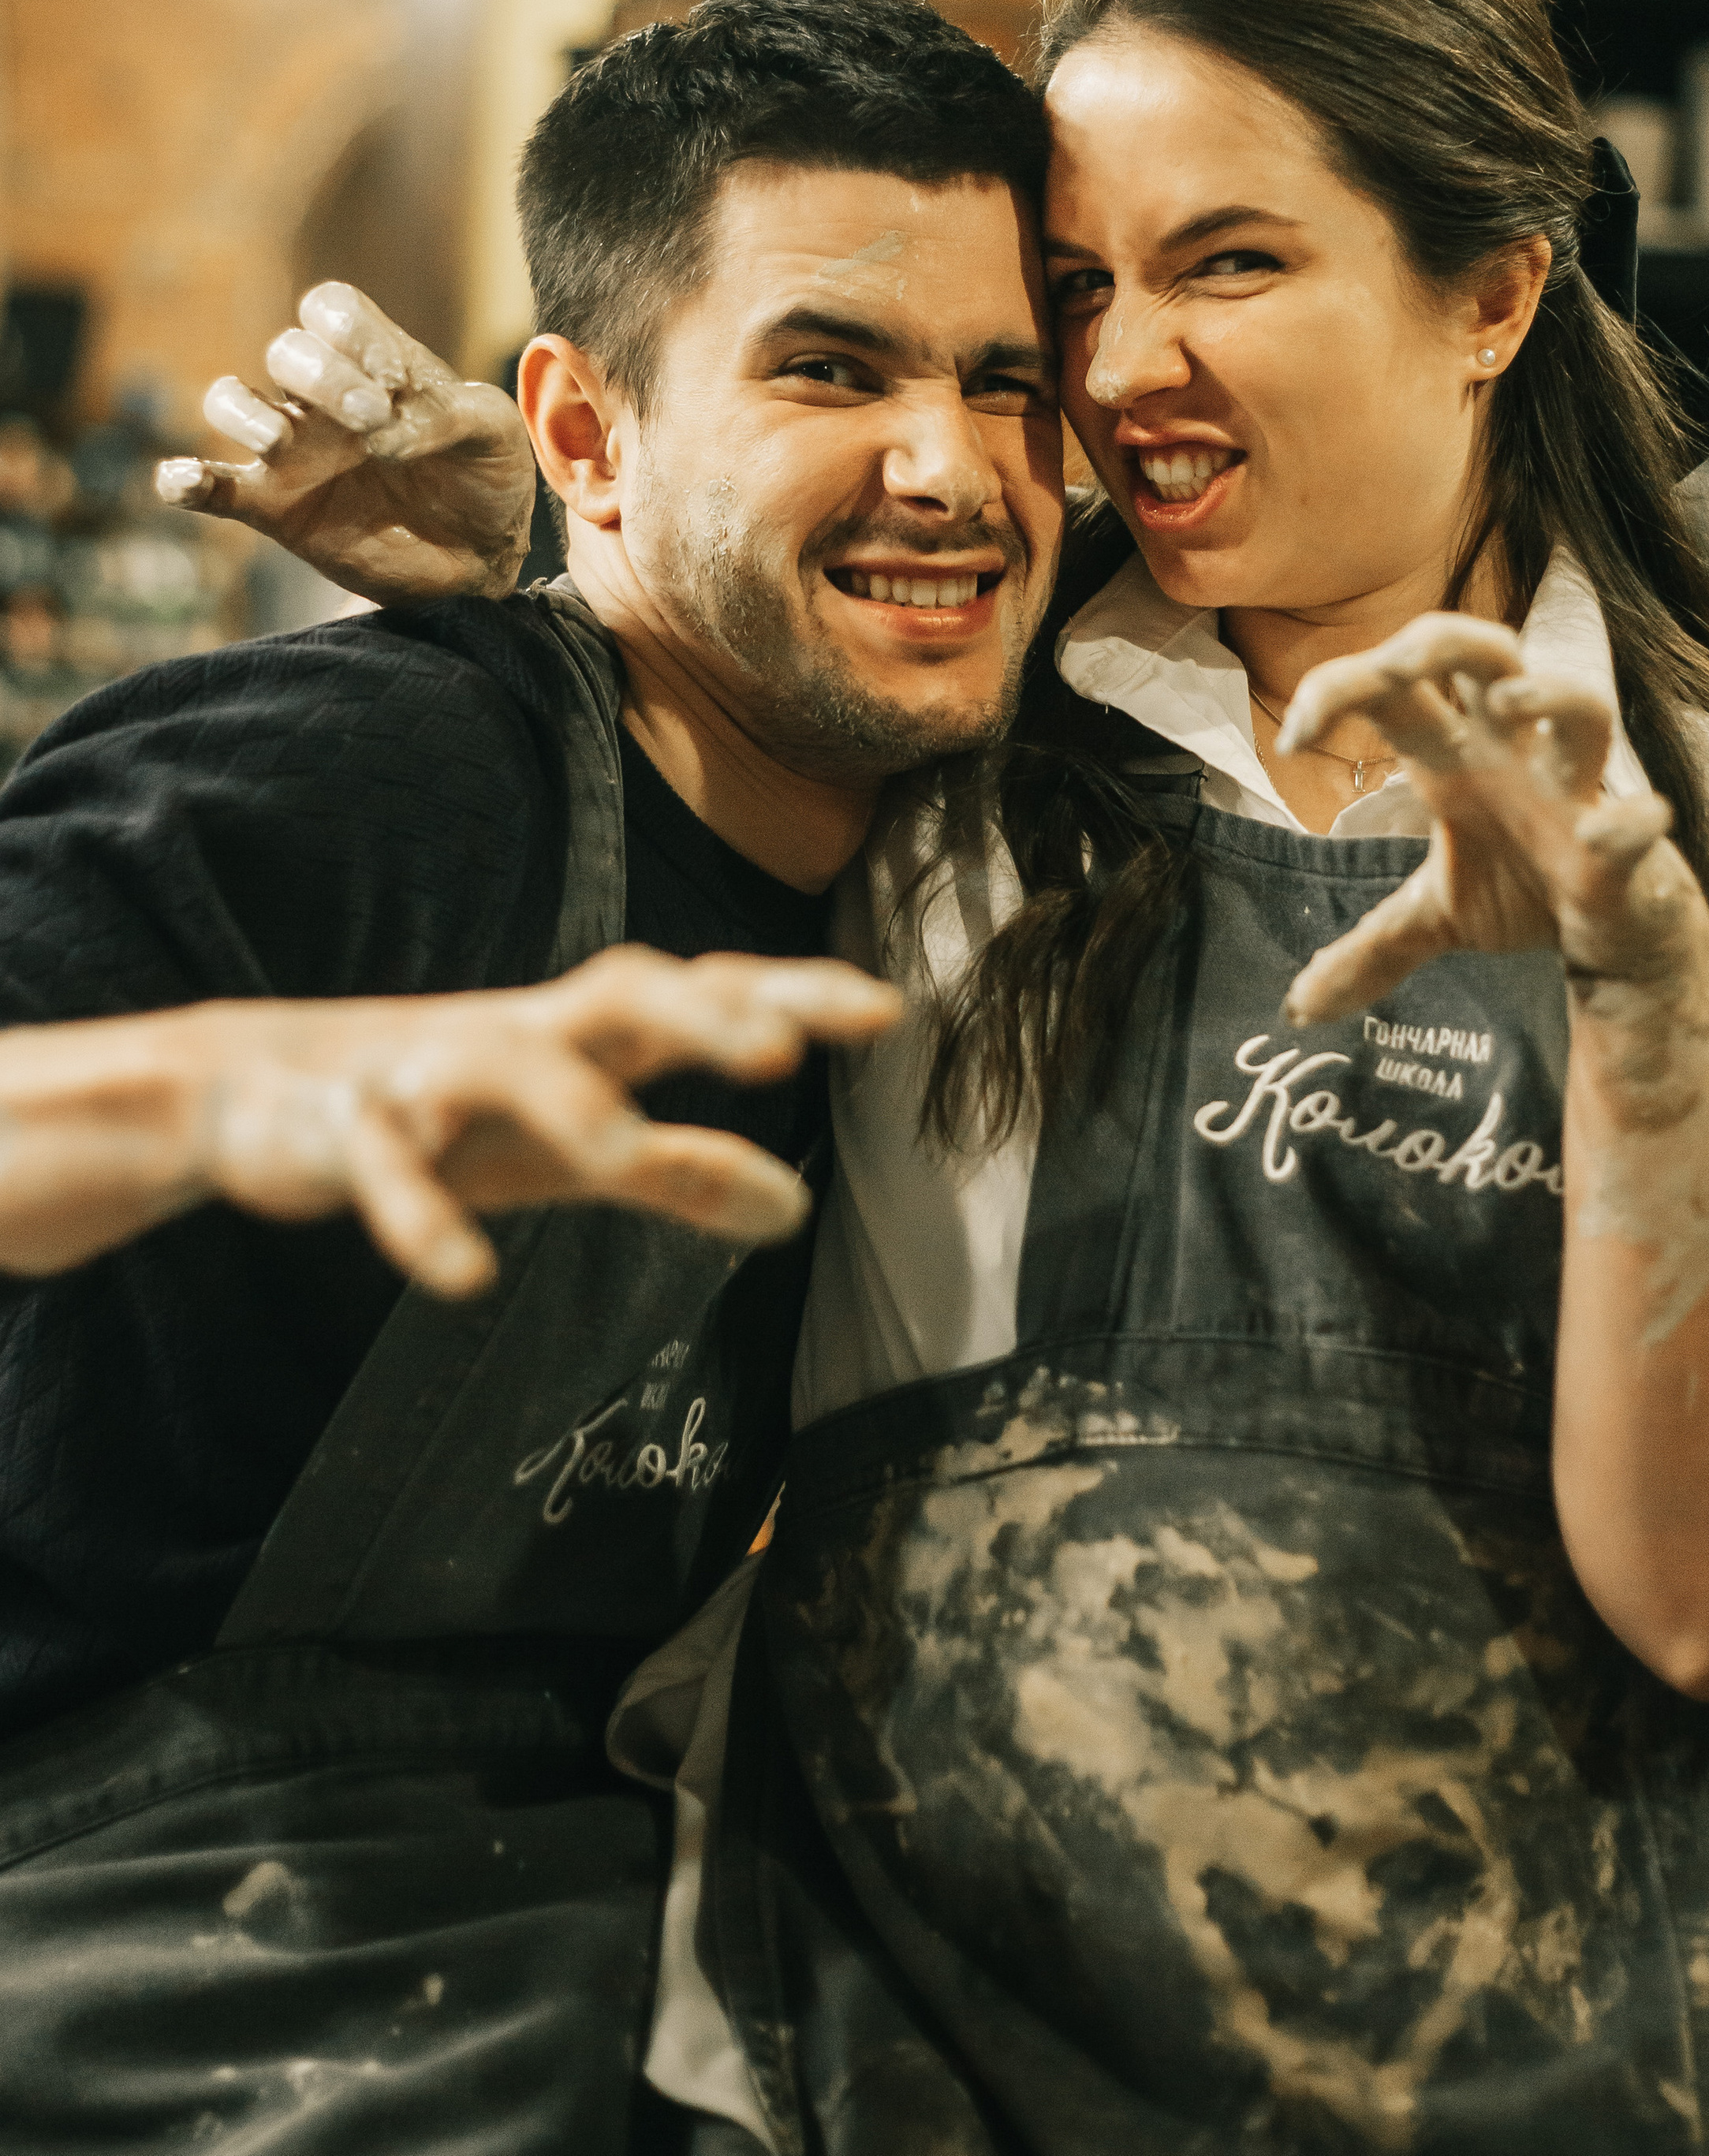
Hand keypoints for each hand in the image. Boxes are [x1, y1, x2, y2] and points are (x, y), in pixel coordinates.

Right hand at [0, 946, 901, 1293]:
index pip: (708, 991)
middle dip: (698, 1012)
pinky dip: (421, 1214)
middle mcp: (524, 1036)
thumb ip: (683, 1173)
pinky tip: (463, 1276)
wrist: (256, 1090)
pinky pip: (388, 1167)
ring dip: (565, 1101)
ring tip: (619, 1152)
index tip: (891, 1010)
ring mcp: (433, 1074)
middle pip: (622, 995)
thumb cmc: (453, 1112)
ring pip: (507, 1064)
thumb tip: (795, 1208)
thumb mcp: (572, 1151)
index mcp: (587, 1037)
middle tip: (778, 1045)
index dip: (795, 993)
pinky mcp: (350, 1130)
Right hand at [155, 282, 537, 602]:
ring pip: (229, 399)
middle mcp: (325, 398)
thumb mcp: (494, 433)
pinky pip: (211, 486)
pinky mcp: (273, 507)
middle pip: (286, 350)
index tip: (394, 382)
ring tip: (280, 443)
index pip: (332, 309)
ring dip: (244, 411)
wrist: (477, 557)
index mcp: (377, 363)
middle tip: (371, 422)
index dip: (352, 332)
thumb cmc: (485, 478)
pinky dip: (185, 480)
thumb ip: (451, 414)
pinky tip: (185, 480)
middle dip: (321, 376)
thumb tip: (386, 428)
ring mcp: (293, 451)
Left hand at [1276, 613, 1704, 1023]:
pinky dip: (1629, 824)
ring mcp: (1575, 792)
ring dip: (1554, 693)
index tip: (1291, 737)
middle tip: (1388, 667)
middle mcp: (1516, 754)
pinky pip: (1639, 821)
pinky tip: (1606, 831)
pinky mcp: (1625, 845)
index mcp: (1457, 756)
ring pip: (1582, 709)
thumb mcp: (1433, 918)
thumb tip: (1298, 1008)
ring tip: (1512, 698)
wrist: (1616, 937)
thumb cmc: (1528, 891)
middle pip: (1488, 654)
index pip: (1396, 687)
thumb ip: (1369, 949)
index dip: (1340, 687)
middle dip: (1440, 640)